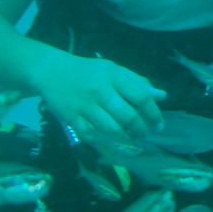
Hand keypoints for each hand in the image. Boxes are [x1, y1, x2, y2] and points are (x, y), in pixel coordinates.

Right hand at [29, 50, 165, 141]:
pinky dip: (102, 141)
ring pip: (111, 129)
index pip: (141, 97)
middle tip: (144, 134)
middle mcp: (100, 90)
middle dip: (140, 130)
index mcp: (113, 76)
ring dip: (124, 137)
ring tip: (129, 136)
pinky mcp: (71, 117)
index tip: (159, 125)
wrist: (51, 71)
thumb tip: (162, 96)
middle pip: (127, 116)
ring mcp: (84, 105)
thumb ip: (137, 83)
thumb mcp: (114, 70)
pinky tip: (109, 140)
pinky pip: (91, 135)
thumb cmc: (88, 72)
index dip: (153, 114)